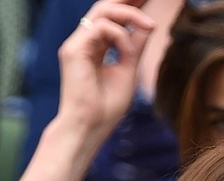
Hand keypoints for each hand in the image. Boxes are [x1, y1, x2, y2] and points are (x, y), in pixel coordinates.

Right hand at [56, 0, 154, 142]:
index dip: (129, 7)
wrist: (90, 126)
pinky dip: (121, 36)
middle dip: (128, 1)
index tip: (147, 1)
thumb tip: (147, 26)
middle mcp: (83, 41)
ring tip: (150, 24)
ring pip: (102, 10)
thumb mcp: (128, 71)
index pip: (111, 18)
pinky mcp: (73, 50)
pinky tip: (129, 52)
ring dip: (130, 14)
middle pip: (104, 7)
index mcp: (95, 47)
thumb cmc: (106, 107)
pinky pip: (101, 28)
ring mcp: (76, 44)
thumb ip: (135, 48)